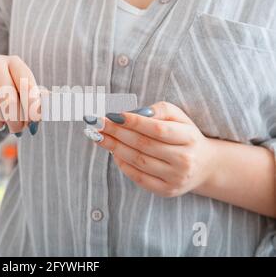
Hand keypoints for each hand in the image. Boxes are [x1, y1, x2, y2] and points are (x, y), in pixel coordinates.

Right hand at [0, 53, 40, 139]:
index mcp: (14, 62)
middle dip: (14, 118)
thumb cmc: (1, 91)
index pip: (26, 82)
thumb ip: (35, 100)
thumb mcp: (19, 92)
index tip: (34, 121)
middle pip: (6, 95)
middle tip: (17, 130)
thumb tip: (52, 106)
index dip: (31, 104)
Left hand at [84, 102, 216, 197]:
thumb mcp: (179, 117)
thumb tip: (133, 113)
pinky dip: (123, 164)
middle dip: (117, 133)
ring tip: (100, 136)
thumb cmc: (184, 135)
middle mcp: (184, 160)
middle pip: (144, 145)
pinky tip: (113, 153)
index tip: (112, 115)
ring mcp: (175, 178)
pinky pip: (139, 177)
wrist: (204, 166)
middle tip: (97, 124)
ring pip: (138, 161)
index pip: (157, 129)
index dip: (133, 122)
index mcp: (189, 138)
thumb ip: (159, 111)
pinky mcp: (166, 191)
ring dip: (115, 147)